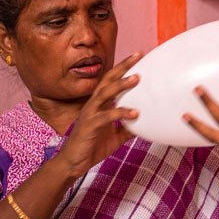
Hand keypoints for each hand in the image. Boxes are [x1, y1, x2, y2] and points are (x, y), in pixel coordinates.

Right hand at [56, 53, 141, 174]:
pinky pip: (106, 116)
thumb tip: (145, 124)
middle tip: (137, 56)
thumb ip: (128, 127)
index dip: (123, 68)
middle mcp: (93, 104)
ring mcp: (90, 113)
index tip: (137, 56)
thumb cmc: (92, 146)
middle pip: (107, 80)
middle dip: (122, 67)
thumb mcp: (115, 136)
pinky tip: (134, 113)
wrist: (74, 163)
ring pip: (105, 93)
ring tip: (136, 78)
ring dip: (120, 85)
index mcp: (99, 104)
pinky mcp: (89, 126)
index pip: (111, 81)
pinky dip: (120, 113)